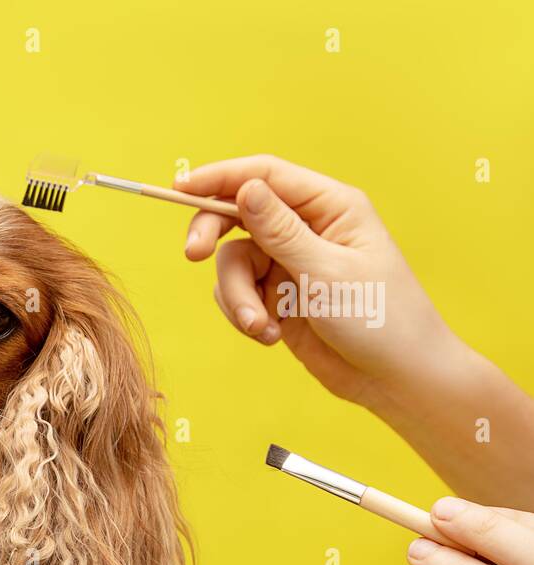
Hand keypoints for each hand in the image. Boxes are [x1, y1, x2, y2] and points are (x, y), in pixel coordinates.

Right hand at [177, 155, 462, 410]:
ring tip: (259, 327)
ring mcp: (289, 263)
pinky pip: (238, 294)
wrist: (395, 378)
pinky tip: (271, 336)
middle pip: (237, 215)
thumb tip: (245, 189)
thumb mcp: (326, 272)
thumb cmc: (380, 319)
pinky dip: (244, 315)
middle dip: (213, 237)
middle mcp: (306, 229)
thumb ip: (280, 231)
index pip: (265, 176)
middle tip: (194, 256)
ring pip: (234, 263)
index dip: (219, 178)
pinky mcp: (277, 297)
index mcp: (330, 207)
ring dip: (237, 296)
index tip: (179, 188)